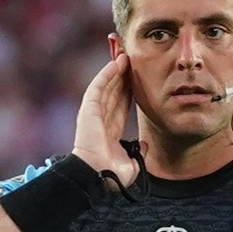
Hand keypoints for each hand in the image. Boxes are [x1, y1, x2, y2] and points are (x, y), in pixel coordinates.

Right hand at [73, 53, 143, 189]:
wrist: (98, 177)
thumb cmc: (112, 176)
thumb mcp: (132, 164)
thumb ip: (139, 152)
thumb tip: (144, 144)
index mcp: (110, 133)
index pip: (121, 106)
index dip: (129, 91)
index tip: (138, 78)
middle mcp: (101, 121)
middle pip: (114, 92)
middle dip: (122, 76)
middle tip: (132, 59)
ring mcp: (93, 114)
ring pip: (107, 86)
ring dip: (115, 70)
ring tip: (125, 55)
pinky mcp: (88, 110)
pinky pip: (98, 88)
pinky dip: (106, 74)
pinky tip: (116, 63)